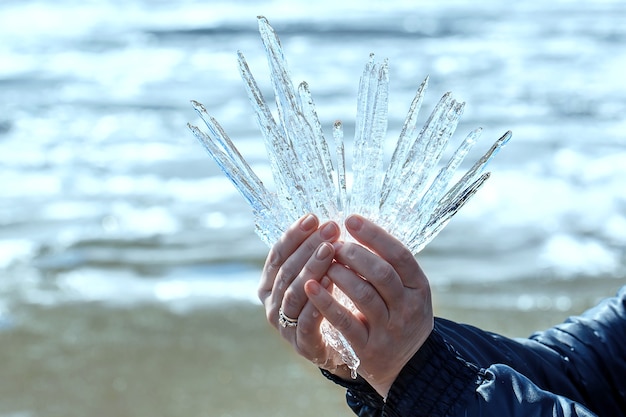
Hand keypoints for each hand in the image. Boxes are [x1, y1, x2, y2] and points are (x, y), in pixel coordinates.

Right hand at [258, 213, 349, 375]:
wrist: (338, 347)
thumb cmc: (325, 303)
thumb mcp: (314, 275)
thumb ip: (311, 253)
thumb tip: (322, 219)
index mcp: (269, 284)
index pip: (277, 254)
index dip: (293, 235)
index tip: (313, 218)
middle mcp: (271, 303)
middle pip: (287, 270)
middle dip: (308, 246)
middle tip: (329, 229)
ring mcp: (284, 325)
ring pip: (294, 292)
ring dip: (312, 268)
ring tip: (331, 249)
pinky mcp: (302, 344)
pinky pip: (307, 321)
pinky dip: (318, 301)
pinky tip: (332, 282)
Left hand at [304, 214, 433, 397]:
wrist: (409, 366)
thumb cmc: (400, 315)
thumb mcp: (407, 290)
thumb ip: (390, 264)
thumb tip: (358, 227)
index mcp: (418, 287)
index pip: (399, 255)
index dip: (375, 235)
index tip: (350, 219)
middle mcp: (407, 307)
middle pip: (381, 273)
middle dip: (354, 254)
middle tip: (333, 243)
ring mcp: (389, 329)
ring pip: (363, 295)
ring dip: (339, 273)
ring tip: (323, 261)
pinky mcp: (367, 348)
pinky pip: (344, 321)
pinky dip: (325, 302)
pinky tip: (309, 286)